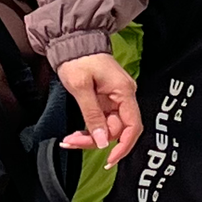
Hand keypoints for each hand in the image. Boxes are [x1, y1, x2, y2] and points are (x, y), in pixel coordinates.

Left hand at [54, 52, 141, 166]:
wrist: (71, 41)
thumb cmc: (78, 57)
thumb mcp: (81, 87)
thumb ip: (92, 114)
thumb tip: (101, 141)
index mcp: (124, 91)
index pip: (132, 126)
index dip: (124, 146)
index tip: (110, 159)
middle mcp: (123, 96)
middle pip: (116, 130)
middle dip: (95, 140)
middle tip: (73, 142)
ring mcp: (114, 99)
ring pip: (106, 128)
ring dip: (89, 137)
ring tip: (69, 140)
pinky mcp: (105, 100)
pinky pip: (100, 121)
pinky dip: (88, 129)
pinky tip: (75, 135)